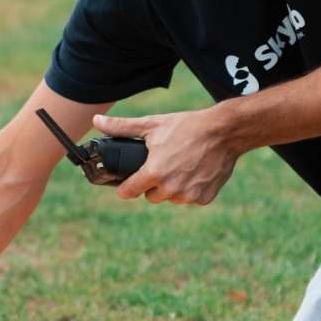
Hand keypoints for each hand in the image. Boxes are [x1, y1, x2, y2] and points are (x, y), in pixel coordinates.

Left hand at [93, 108, 238, 204]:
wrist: (224, 131)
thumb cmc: (187, 126)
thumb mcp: (151, 124)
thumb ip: (121, 127)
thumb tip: (96, 122)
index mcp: (154, 173)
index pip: (128, 192)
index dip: (126, 186)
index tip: (128, 182)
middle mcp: (170, 189)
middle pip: (150, 196)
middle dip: (152, 183)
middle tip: (161, 164)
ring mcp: (188, 196)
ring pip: (170, 198)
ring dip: (171, 187)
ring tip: (179, 166)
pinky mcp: (204, 199)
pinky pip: (189, 198)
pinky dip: (190, 189)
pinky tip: (194, 172)